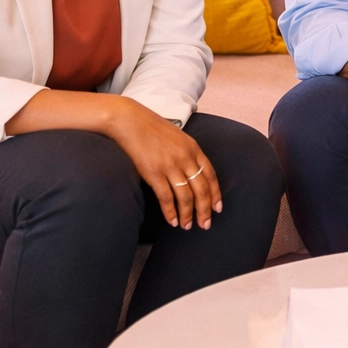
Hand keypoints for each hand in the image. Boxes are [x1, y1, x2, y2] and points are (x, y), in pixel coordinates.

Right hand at [105, 99, 220, 229]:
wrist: (130, 121)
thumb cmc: (152, 128)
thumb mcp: (178, 137)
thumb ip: (187, 153)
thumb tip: (191, 172)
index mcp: (194, 148)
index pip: (210, 175)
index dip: (216, 194)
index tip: (218, 208)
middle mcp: (186, 158)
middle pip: (202, 189)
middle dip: (205, 210)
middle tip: (206, 225)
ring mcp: (170, 166)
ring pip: (186, 196)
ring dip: (188, 214)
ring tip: (188, 226)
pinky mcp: (154, 173)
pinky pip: (167, 197)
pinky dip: (171, 212)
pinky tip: (173, 221)